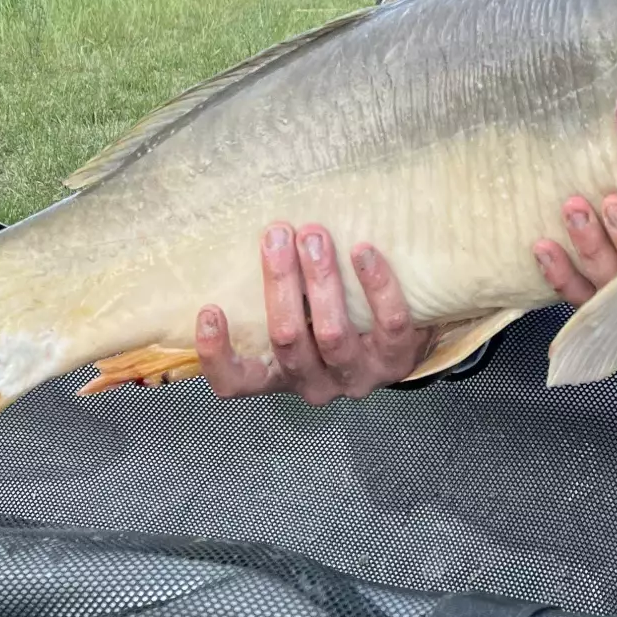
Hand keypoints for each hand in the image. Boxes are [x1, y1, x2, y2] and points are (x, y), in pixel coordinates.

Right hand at [196, 223, 433, 404]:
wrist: (407, 338)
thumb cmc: (339, 318)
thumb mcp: (300, 315)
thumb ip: (279, 291)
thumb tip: (261, 232)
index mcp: (279, 375)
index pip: (235, 383)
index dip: (217, 355)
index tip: (210, 310)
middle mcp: (314, 384)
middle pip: (287, 339)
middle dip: (280, 283)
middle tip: (277, 236)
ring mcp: (357, 377)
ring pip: (332, 333)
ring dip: (321, 279)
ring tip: (315, 237)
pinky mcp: (398, 361)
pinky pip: (388, 323)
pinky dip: (375, 284)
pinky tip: (363, 251)